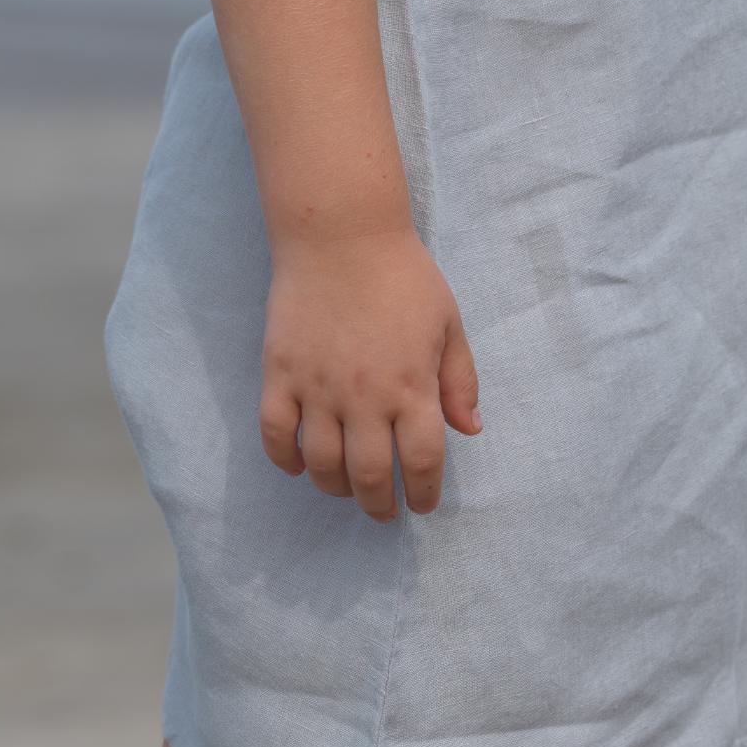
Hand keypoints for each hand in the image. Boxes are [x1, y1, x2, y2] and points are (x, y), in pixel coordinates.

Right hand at [259, 223, 482, 519]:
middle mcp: (365, 396)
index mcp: (413, 386)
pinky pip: (275, 435)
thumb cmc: (403, 276)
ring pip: (321, 464)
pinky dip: (286, 460)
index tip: (421, 503)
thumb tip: (470, 430)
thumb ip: (460, 380)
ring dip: (335, 488)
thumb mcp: (448, 324)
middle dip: (378, 505)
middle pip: (368, 475)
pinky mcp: (280, 373)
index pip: (420, 462)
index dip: (422, 493)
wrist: (340, 235)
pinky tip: (300, 465)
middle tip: (383, 511)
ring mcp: (318, 387)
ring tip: (345, 489)